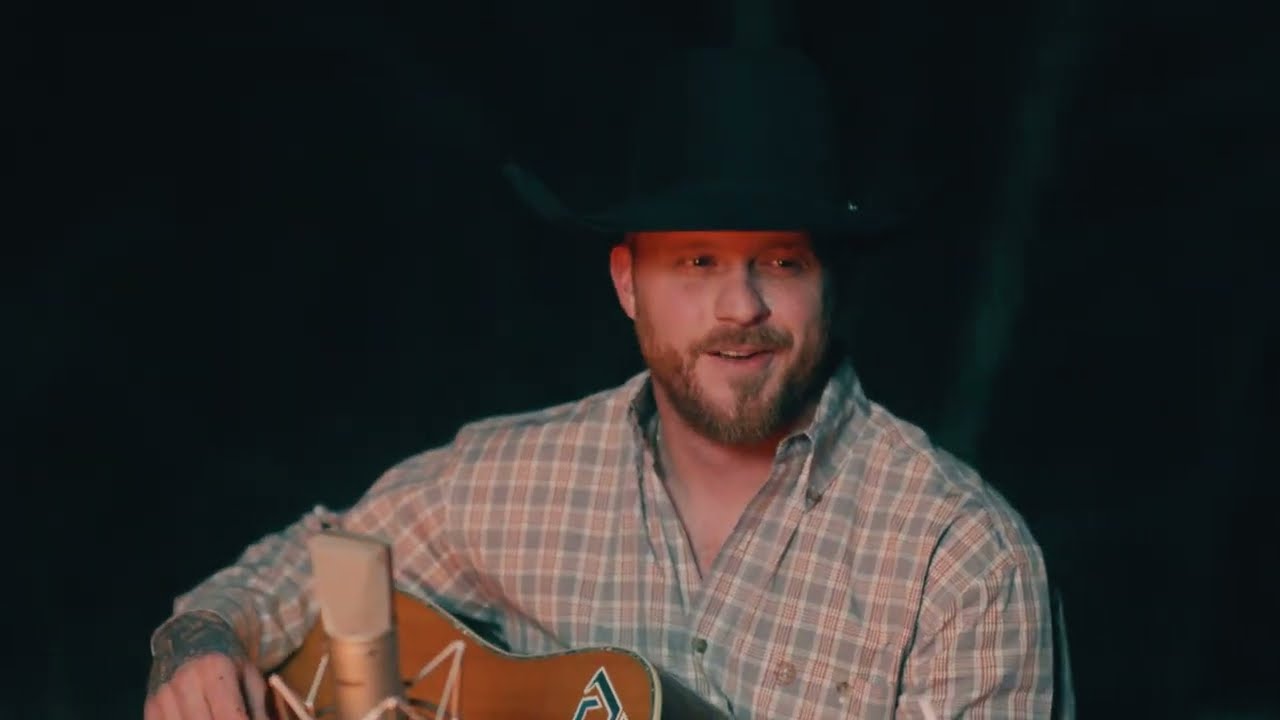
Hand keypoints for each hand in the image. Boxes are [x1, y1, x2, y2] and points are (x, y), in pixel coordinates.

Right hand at [144, 612, 268, 719]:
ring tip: (216, 716)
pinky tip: (198, 717)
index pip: (229, 717)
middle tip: (234, 719)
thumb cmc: (227, 660)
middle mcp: (185, 682)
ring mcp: (163, 696)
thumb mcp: (250, 676)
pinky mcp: (151, 707)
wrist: (189, 638)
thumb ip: (258, 709)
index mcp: (214, 670)